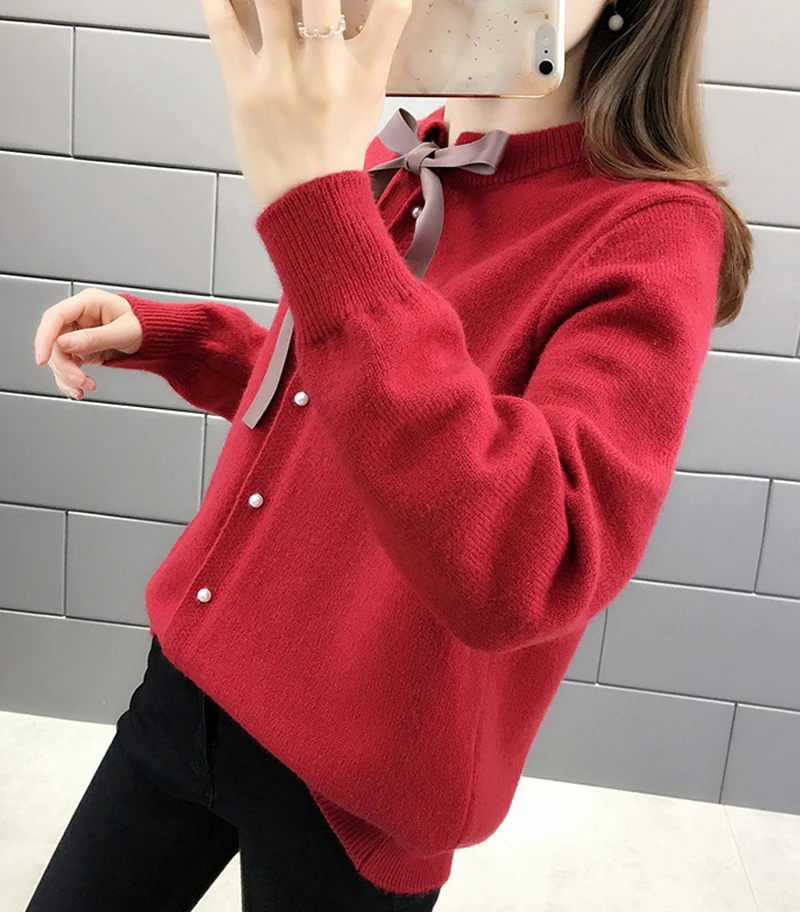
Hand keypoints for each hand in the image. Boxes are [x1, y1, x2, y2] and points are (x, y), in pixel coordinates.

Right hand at [33, 288, 142, 399]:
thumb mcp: (124, 332)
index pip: (55, 317)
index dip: (44, 338)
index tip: (42, 360)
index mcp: (89, 303)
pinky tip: (79, 389)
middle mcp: (80, 317)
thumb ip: (95, 338)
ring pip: (59, 357)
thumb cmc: (146, 326)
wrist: (157, 338)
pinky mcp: (81, 349)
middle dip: (64, 365)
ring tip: (86, 386)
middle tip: (79, 380)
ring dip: (68, 376)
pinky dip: (71, 380)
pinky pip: (68, 365)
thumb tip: (65, 343)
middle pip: (54, 341)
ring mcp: (79, 334)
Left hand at [201, 0, 412, 210]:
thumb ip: (372, 45)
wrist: (308, 200)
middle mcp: (324, 70)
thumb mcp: (369, 96)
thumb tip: (371, 2)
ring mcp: (280, 77)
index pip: (392, 8)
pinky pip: (223, 28)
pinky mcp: (243, 89)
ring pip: (268, 0)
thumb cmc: (337, 146)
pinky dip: (217, 0)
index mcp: (364, 73)